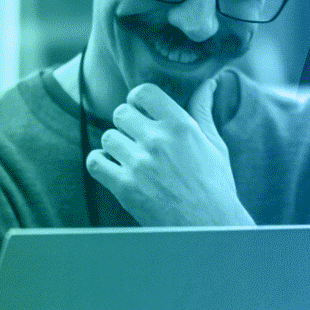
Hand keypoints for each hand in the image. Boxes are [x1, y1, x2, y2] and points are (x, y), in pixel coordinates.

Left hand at [84, 77, 252, 226]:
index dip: (138, 100)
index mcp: (181, 126)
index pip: (143, 93)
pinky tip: (115, 169)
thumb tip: (210, 82)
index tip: (141, 111)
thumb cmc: (215, 186)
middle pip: (121, 113)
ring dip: (115, 146)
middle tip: (137, 139)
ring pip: (108, 137)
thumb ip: (203, 110)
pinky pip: (95, 162)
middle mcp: (158, 141)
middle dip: (127, 124)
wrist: (209, 228)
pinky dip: (101, 163)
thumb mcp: (214, 143)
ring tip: (130, 158)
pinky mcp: (124, 187)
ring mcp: (139, 164)